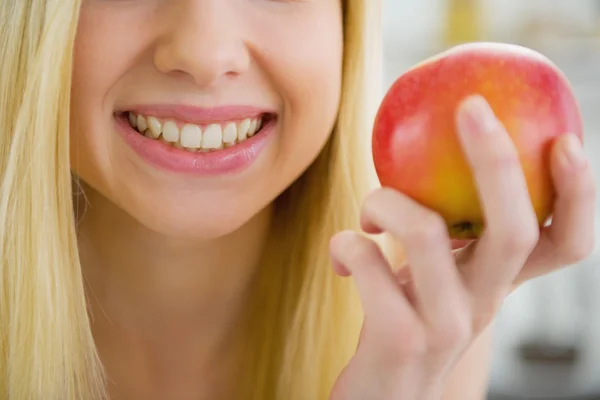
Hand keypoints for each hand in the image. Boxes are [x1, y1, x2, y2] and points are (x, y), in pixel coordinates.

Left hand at [328, 95, 595, 399]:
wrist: (382, 396)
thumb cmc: (402, 320)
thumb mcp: (434, 275)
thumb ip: (444, 230)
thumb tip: (429, 147)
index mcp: (498, 283)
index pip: (566, 244)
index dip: (578, 194)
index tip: (564, 140)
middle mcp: (485, 306)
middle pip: (517, 228)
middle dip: (497, 159)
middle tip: (471, 106)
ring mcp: (446, 327)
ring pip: (427, 232)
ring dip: (385, 200)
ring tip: (369, 213)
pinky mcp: (399, 341)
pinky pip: (368, 262)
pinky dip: (345, 243)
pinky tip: (342, 254)